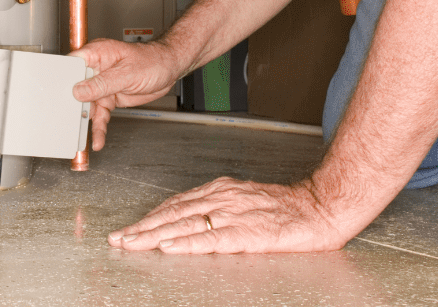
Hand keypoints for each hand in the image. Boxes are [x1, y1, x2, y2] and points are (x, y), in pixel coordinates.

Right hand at [70, 38, 184, 149]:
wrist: (168, 70)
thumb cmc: (152, 61)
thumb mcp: (127, 73)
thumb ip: (102, 83)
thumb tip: (79, 90)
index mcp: (97, 54)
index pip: (73, 64)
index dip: (64, 79)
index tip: (60, 96)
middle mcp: (96, 69)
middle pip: (76, 88)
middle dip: (72, 105)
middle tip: (69, 122)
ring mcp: (102, 84)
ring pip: (87, 105)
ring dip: (86, 121)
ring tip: (82, 137)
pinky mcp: (109, 97)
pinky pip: (100, 113)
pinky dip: (99, 127)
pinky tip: (97, 138)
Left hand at [108, 177, 351, 253]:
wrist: (319, 207)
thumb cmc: (285, 208)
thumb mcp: (243, 199)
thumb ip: (217, 207)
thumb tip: (190, 218)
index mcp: (219, 190)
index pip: (175, 204)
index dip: (150, 217)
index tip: (130, 228)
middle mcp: (220, 198)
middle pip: (172, 214)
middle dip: (142, 228)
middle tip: (118, 238)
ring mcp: (232, 214)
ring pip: (183, 225)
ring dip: (153, 236)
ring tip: (131, 244)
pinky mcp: (246, 233)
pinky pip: (210, 239)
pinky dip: (186, 243)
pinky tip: (169, 247)